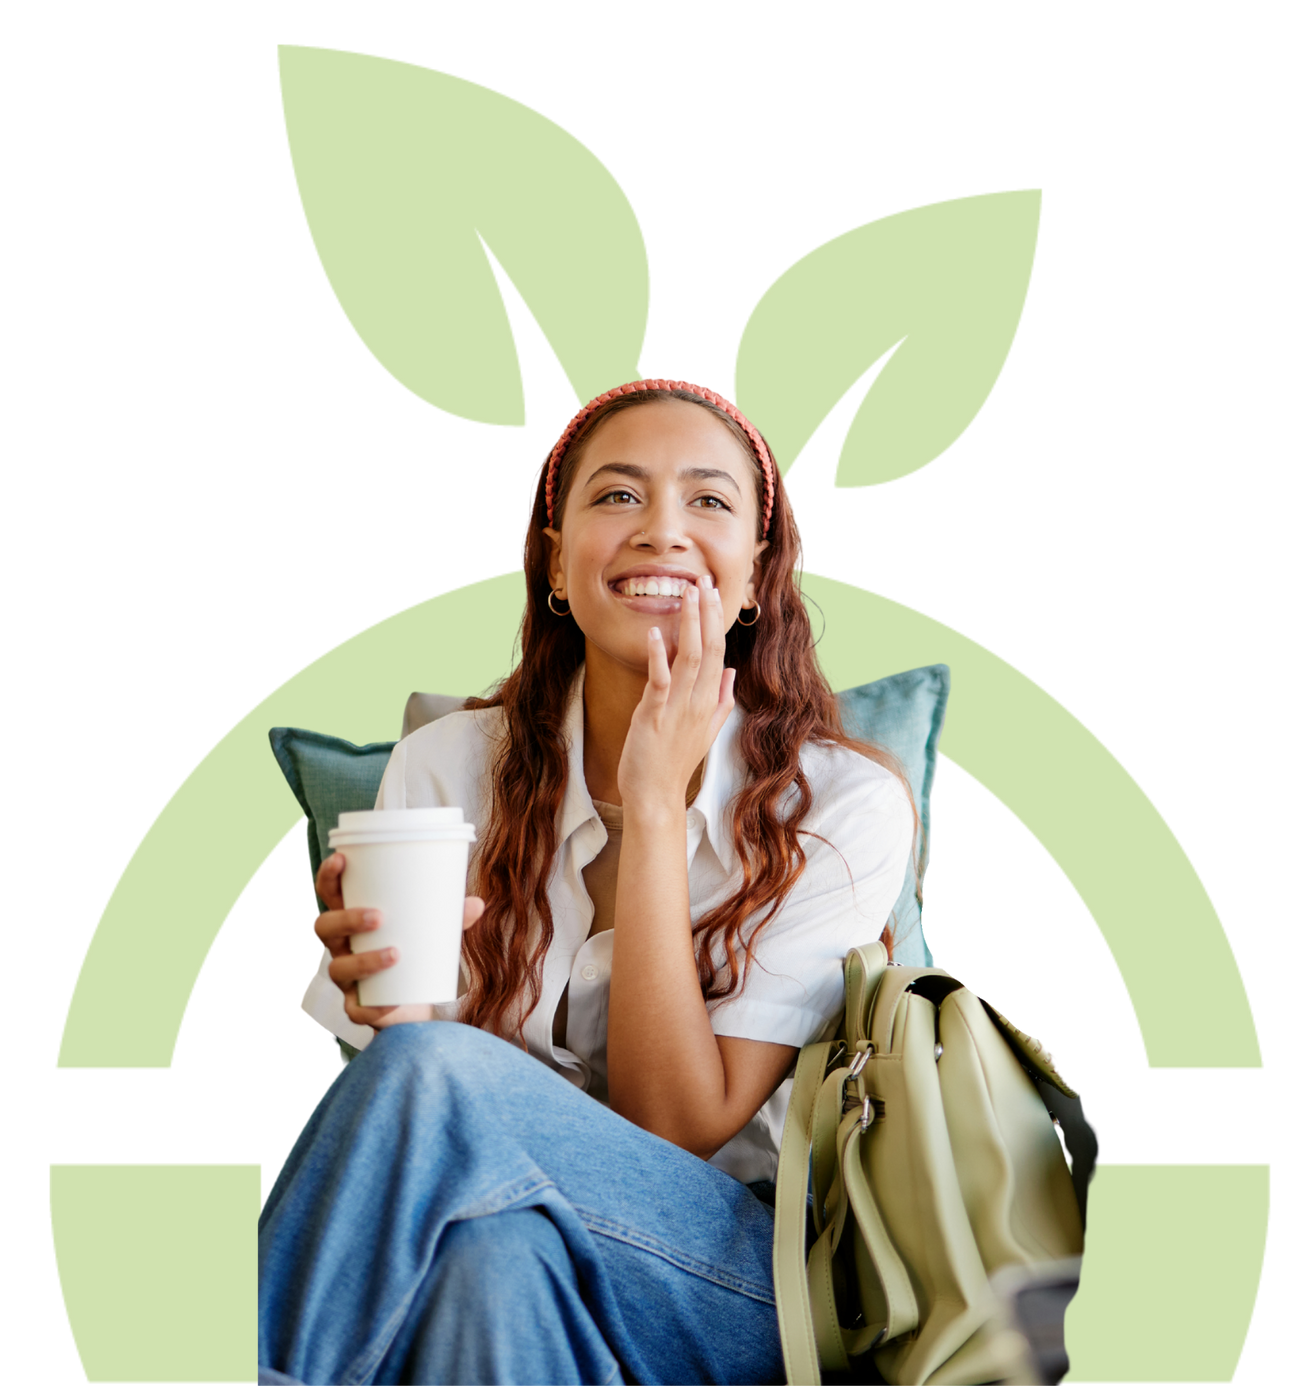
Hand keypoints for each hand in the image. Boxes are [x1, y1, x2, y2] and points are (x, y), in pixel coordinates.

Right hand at [312, 851, 485, 1032]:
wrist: (415, 1003)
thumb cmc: (416, 952)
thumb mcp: (433, 930)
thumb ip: (452, 917)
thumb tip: (477, 904)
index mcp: (352, 919)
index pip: (330, 893)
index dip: (329, 876)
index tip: (341, 858)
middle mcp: (342, 947)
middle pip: (324, 928)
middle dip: (347, 919)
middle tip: (379, 916)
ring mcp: (347, 979)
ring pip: (338, 968)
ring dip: (364, 960)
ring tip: (396, 952)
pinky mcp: (357, 1008)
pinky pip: (355, 1009)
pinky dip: (372, 1007)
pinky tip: (388, 1003)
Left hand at [616, 573, 735, 809]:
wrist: (656, 794)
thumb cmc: (675, 762)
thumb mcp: (706, 729)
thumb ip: (721, 700)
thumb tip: (731, 673)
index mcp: (710, 701)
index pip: (719, 652)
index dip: (717, 621)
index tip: (715, 593)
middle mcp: (699, 701)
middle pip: (709, 648)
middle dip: (707, 613)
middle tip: (704, 580)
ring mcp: (678, 707)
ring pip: (690, 657)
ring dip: (689, 623)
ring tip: (687, 593)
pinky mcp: (655, 714)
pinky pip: (660, 680)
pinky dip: (659, 656)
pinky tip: (655, 633)